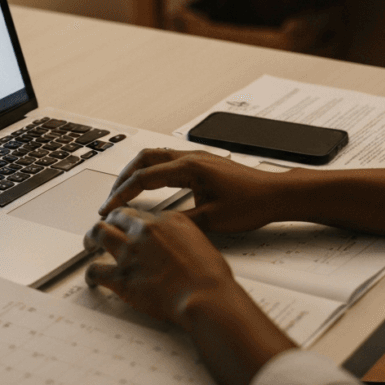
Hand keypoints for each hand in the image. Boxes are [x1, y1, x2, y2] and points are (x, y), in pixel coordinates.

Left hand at [85, 206, 297, 384]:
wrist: (206, 296)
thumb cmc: (210, 276)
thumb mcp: (201, 243)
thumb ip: (183, 238)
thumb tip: (176, 244)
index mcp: (168, 220)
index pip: (141, 213)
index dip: (131, 220)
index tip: (129, 225)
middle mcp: (146, 230)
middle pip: (116, 216)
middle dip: (108, 222)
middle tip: (105, 229)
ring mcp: (130, 252)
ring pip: (99, 233)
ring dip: (91, 239)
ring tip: (89, 244)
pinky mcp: (122, 277)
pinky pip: (95, 270)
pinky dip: (90, 274)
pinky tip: (91, 279)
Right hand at [99, 148, 284, 232]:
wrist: (275, 194)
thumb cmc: (251, 203)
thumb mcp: (212, 220)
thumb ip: (180, 222)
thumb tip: (155, 227)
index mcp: (190, 168)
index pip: (144, 177)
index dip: (122, 194)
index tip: (109, 208)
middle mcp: (191, 158)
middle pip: (144, 159)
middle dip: (122, 178)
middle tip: (110, 199)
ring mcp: (197, 158)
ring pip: (155, 157)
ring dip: (136, 172)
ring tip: (123, 192)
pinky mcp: (202, 164)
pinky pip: (168, 161)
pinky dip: (151, 172)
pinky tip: (149, 187)